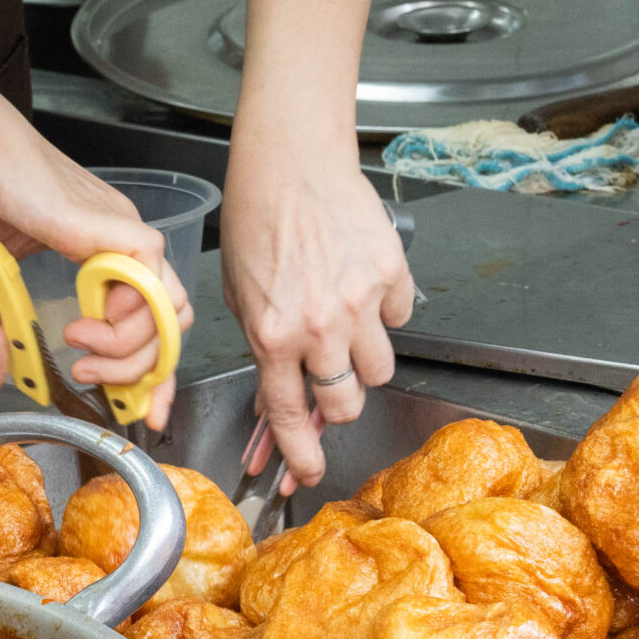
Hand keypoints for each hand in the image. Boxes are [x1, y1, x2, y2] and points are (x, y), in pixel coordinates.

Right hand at [0, 84, 193, 429]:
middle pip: (171, 325)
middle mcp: (120, 243)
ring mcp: (122, 233)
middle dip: (140, 373)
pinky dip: (127, 319)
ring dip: (127, 348)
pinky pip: (152, 282)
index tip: (138, 409)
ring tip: (78, 345)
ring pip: (169, 310)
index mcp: (99, 250)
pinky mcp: (113, 226)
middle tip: (89, 377)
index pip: (149, 320)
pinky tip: (84, 323)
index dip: (148, 372)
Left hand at [219, 135, 412, 487]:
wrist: (289, 164)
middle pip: (346, 401)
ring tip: (343, 326)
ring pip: (380, 369)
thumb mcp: (240, 298)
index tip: (303, 474)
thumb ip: (262, 349)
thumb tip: (276, 398)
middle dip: (336, 403)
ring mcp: (361, 301)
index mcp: (273, 334)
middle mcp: (320, 325)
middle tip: (326, 382)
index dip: (298, 454)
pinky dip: (383, 310)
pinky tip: (359, 284)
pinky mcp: (392, 273)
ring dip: (363, 361)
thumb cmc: (256, 222)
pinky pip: (399, 315)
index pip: (289, 414)